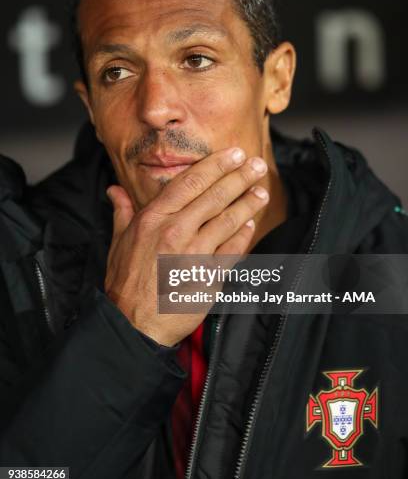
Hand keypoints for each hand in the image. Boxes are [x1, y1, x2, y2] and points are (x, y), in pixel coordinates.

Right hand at [104, 148, 268, 345]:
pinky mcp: (208, 277)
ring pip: (228, 220)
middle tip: (257, 164)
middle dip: (240, 177)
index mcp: (154, 218)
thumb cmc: (125, 283)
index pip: (191, 182)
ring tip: (262, 192)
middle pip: (215, 196)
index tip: (235, 154)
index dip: (216, 165)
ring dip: (248, 203)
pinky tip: (250, 225)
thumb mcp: (118, 242)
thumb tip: (115, 189)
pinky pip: (232, 251)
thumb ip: (122, 211)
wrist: (133, 324)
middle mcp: (175, 231)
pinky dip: (243, 236)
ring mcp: (194, 254)